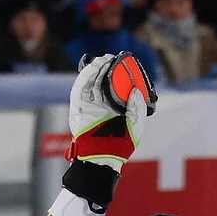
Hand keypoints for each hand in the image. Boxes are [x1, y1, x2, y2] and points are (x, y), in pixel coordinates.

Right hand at [66, 52, 155, 170]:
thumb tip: (135, 90)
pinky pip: (80, 88)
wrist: (104, 157)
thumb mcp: (136, 124)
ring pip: (89, 82)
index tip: (124, 64)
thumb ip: (138, 107)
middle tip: (112, 58)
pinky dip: (85, 76)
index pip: (114, 86)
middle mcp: (100, 105)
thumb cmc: (121, 145)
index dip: (117, 74)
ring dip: (95, 68)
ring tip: (104, 58)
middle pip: (100, 81)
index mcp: (113, 108)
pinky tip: (94, 66)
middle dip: (105, 68)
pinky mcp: (78, 108)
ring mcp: (88, 106)